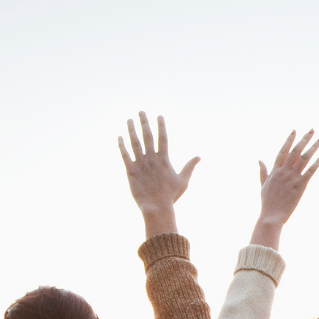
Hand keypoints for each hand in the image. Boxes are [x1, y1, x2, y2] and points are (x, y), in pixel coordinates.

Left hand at [118, 112, 199, 237]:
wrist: (157, 207)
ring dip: (131, 130)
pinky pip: (124, 155)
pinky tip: (119, 137)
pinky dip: (121, 145)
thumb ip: (190, 166)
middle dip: (144, 122)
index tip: (159, 115)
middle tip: (141, 111)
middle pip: (147, 136)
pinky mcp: (131, 171)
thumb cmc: (171, 195)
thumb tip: (199, 157)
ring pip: (134, 143)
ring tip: (129, 119)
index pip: (162, 138)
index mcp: (164, 159)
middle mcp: (152, 159)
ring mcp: (140, 164)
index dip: (161, 126)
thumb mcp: (183, 180)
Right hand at [251, 130, 318, 248]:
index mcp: (275, 170)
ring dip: (313, 147)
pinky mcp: (301, 185)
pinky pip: (311, 170)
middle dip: (304, 139)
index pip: (283, 151)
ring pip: (304, 158)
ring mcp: (292, 178)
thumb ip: (263, 171)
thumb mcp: (263, 185)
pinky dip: (318, 161)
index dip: (289, 140)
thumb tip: (259, 159)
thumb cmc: (267, 202)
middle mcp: (284, 171)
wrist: (272, 216)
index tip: (295, 130)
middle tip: (312, 130)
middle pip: (295, 151)